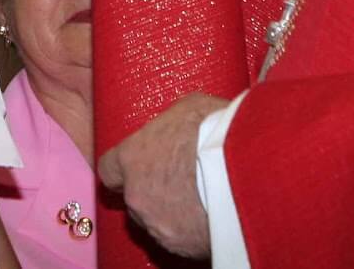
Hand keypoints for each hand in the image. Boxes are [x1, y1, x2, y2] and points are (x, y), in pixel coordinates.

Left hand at [97, 93, 224, 258]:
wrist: (245, 169)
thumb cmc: (214, 132)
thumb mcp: (188, 108)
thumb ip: (171, 123)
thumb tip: (178, 126)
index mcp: (132, 157)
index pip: (109, 170)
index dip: (124, 169)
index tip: (139, 166)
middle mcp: (137, 195)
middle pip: (135, 197)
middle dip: (154, 190)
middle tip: (183, 178)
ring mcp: (157, 224)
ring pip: (157, 220)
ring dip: (173, 210)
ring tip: (201, 196)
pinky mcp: (181, 245)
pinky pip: (180, 238)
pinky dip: (191, 228)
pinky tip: (211, 212)